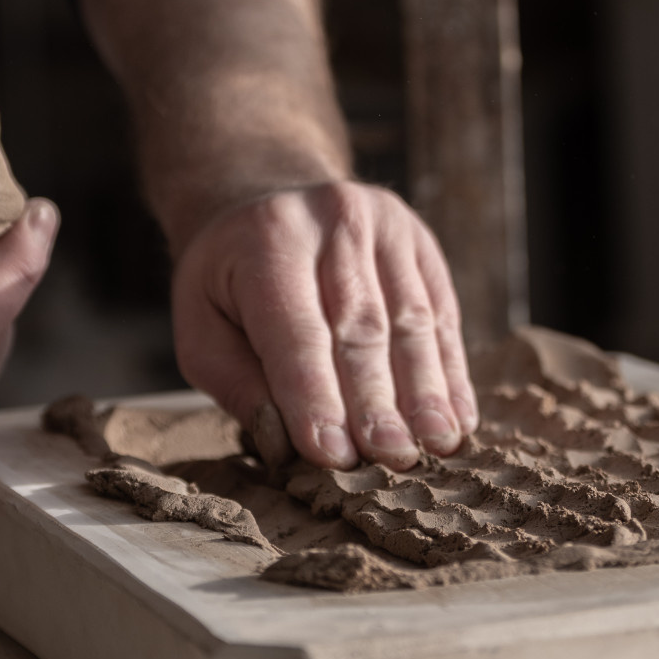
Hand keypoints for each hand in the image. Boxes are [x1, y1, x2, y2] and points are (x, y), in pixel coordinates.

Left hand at [171, 180, 477, 470]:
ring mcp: (385, 224)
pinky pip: (441, 312)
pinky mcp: (420, 240)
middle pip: (362, 327)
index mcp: (269, 240)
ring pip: (412, 320)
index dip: (316, 397)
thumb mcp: (201, 327)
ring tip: (435, 443)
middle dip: (378, 401)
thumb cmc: (230, 282)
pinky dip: (450, 370)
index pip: (297, 332)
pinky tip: (456, 417)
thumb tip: (288, 445)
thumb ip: (237, 383)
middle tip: (392, 458)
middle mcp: (333, 220)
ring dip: (426, 389)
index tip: (335, 455)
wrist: (267, 200)